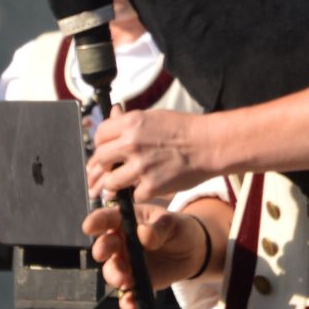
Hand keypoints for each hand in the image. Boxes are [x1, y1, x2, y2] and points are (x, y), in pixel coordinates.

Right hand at [82, 204, 210, 308]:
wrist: (192, 251)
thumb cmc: (177, 229)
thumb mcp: (171, 223)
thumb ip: (158, 228)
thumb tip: (144, 234)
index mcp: (126, 221)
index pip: (107, 218)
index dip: (95, 221)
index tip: (88, 227)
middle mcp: (121, 243)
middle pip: (104, 247)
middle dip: (102, 250)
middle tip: (104, 255)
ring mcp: (127, 264)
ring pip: (112, 272)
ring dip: (115, 277)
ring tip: (126, 281)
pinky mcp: (136, 283)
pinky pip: (127, 295)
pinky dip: (127, 302)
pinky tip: (132, 304)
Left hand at [87, 108, 217, 200]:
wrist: (209, 144)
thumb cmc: (183, 129)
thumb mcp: (153, 116)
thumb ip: (128, 120)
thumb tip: (112, 113)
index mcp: (131, 123)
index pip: (99, 135)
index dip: (101, 145)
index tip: (105, 151)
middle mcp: (131, 144)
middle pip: (100, 159)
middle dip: (103, 166)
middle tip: (108, 171)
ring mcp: (140, 167)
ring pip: (110, 182)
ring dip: (114, 184)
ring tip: (120, 184)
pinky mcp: (151, 187)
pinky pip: (132, 195)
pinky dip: (138, 193)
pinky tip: (144, 188)